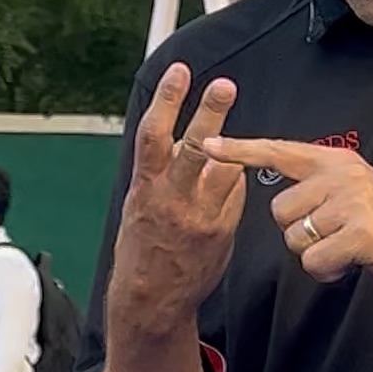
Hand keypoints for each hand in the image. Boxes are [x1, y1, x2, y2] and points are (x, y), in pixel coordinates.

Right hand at [104, 63, 246, 339]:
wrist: (151, 298)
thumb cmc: (142, 249)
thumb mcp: (138, 205)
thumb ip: (161, 173)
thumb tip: (188, 142)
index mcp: (144, 189)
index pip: (155, 136)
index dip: (167, 101)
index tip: (179, 73)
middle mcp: (171, 200)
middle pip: (195, 148)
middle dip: (210, 113)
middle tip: (224, 86)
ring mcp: (199, 216)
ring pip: (223, 169)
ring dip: (230, 147)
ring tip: (233, 132)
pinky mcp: (221, 232)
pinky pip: (234, 196)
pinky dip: (232, 184)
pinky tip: (224, 185)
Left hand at [201, 137, 372, 295]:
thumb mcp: (353, 193)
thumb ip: (318, 187)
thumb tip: (281, 200)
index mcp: (337, 161)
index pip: (279, 151)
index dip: (241, 150)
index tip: (208, 144)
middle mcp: (343, 174)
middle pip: (279, 210)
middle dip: (300, 232)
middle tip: (336, 235)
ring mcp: (352, 201)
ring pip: (294, 238)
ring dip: (315, 253)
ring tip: (347, 248)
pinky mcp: (360, 232)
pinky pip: (313, 260)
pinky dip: (327, 271)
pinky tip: (351, 263)